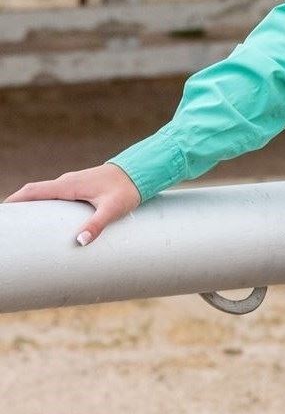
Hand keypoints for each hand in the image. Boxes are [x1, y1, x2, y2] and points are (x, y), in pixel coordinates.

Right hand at [3, 163, 141, 245]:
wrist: (141, 171)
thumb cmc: (127, 188)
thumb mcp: (112, 209)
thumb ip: (96, 225)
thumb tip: (80, 242)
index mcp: (69, 185)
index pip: (33, 191)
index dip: (15, 200)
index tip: (3, 213)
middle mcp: (68, 182)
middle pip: (35, 192)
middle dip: (18, 204)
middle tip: (9, 224)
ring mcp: (74, 182)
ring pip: (45, 192)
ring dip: (32, 204)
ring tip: (22, 223)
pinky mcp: (82, 186)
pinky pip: (56, 193)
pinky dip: (45, 202)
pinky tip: (46, 216)